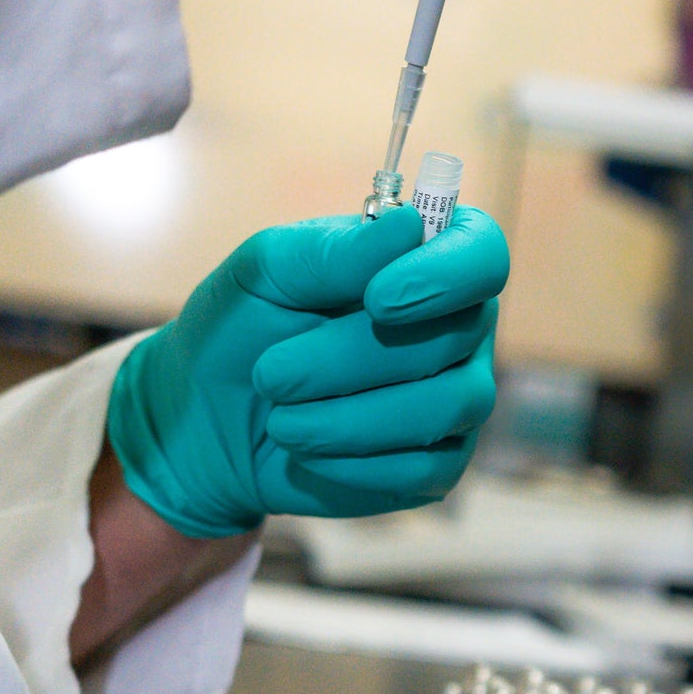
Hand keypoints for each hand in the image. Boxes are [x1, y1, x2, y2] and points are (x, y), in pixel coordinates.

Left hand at [107, 207, 507, 536]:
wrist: (210, 425)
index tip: (377, 299)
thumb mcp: (265, 274)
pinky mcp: (438, 465)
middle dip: (351, 360)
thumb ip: (333, 251)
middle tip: (270, 374)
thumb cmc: (242, 331)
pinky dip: (353, 463)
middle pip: (456, 338)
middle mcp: (459, 329)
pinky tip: (307, 452)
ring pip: (447, 407)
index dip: (447, 275)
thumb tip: (409, 225)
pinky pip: (424, 468)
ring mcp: (456, 399)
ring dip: (350, 419)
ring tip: (281, 421)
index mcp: (425, 263)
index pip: (481, 254)